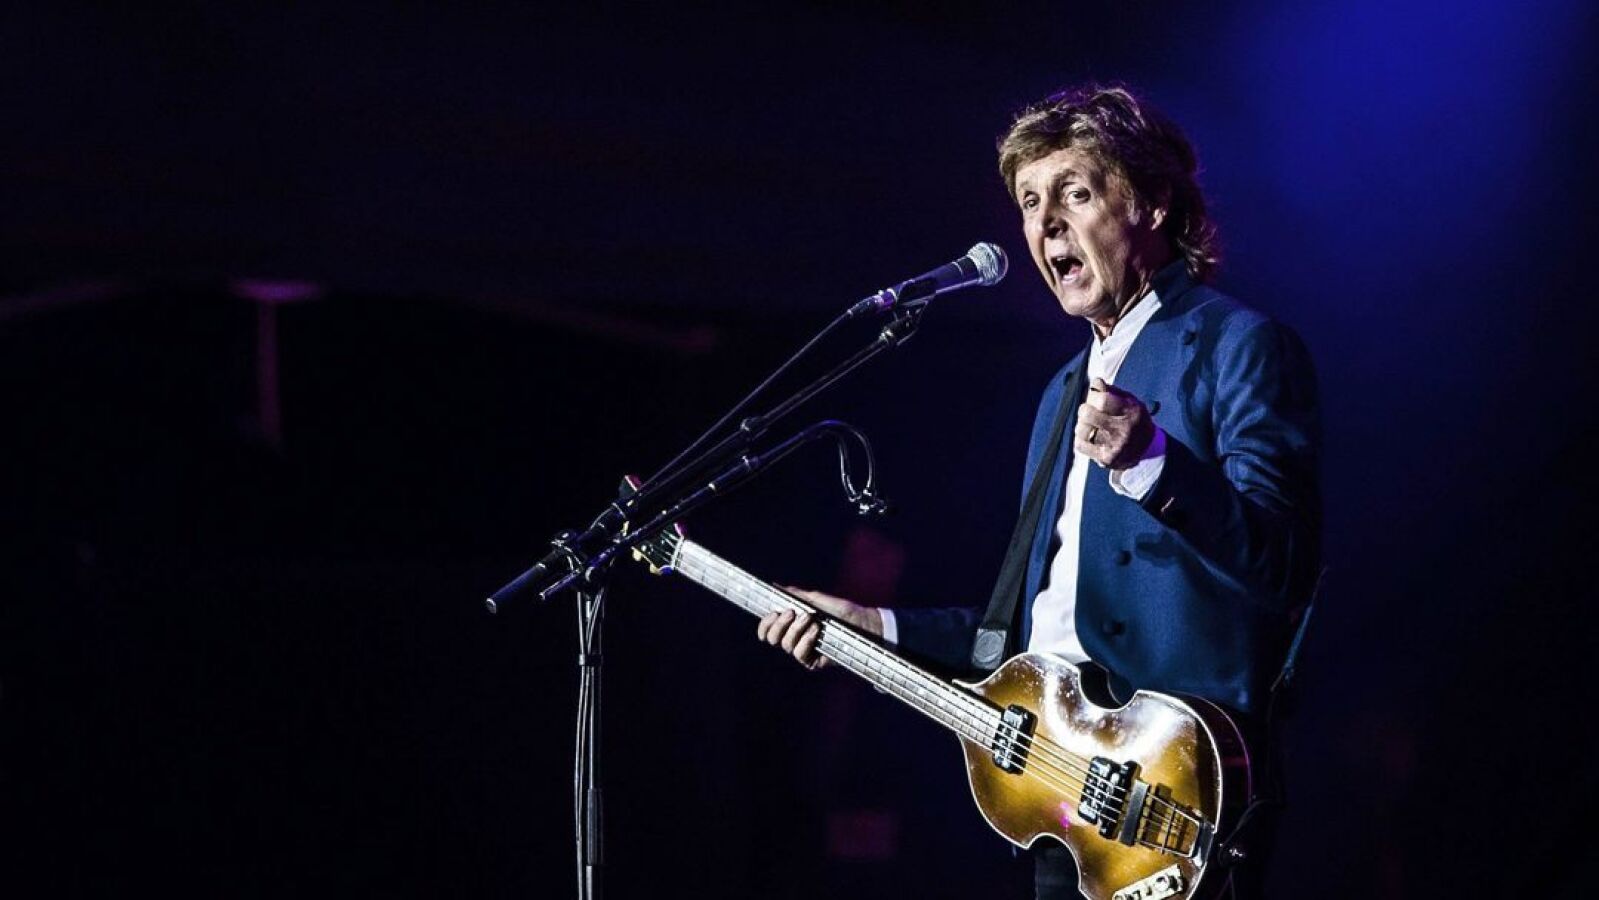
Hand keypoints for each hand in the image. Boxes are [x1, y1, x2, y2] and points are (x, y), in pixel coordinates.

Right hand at [756, 587, 882, 670]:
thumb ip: (799, 596)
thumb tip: (778, 588)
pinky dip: (805, 641)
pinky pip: (800, 655)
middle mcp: (795, 640)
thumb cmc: (843, 611)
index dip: (765, 624)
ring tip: (810, 618)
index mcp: (793, 625)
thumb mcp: (819, 600)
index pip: (768, 629)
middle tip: (791, 612)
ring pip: (786, 645)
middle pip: (772, 639)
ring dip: (795, 630)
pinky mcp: (814, 662)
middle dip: (779, 624)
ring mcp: (804, 651)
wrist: (864, 623)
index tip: (773, 613)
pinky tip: (816, 631)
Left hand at [1074, 376, 1155, 469]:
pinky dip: (1080, 438)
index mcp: (1131, 411)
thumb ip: (1112, 391)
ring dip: (1081, 424)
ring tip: (1088, 425)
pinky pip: (1080, 445)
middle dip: (1084, 409)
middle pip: (1088, 414)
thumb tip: (1095, 382)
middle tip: (1087, 410)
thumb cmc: (1133, 419)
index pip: (1103, 399)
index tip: (1094, 395)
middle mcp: (1124, 429)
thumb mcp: (1130, 401)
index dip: (1093, 395)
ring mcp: (1115, 446)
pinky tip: (1088, 437)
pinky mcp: (1106, 459)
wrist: (1147, 449)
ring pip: (1082, 430)